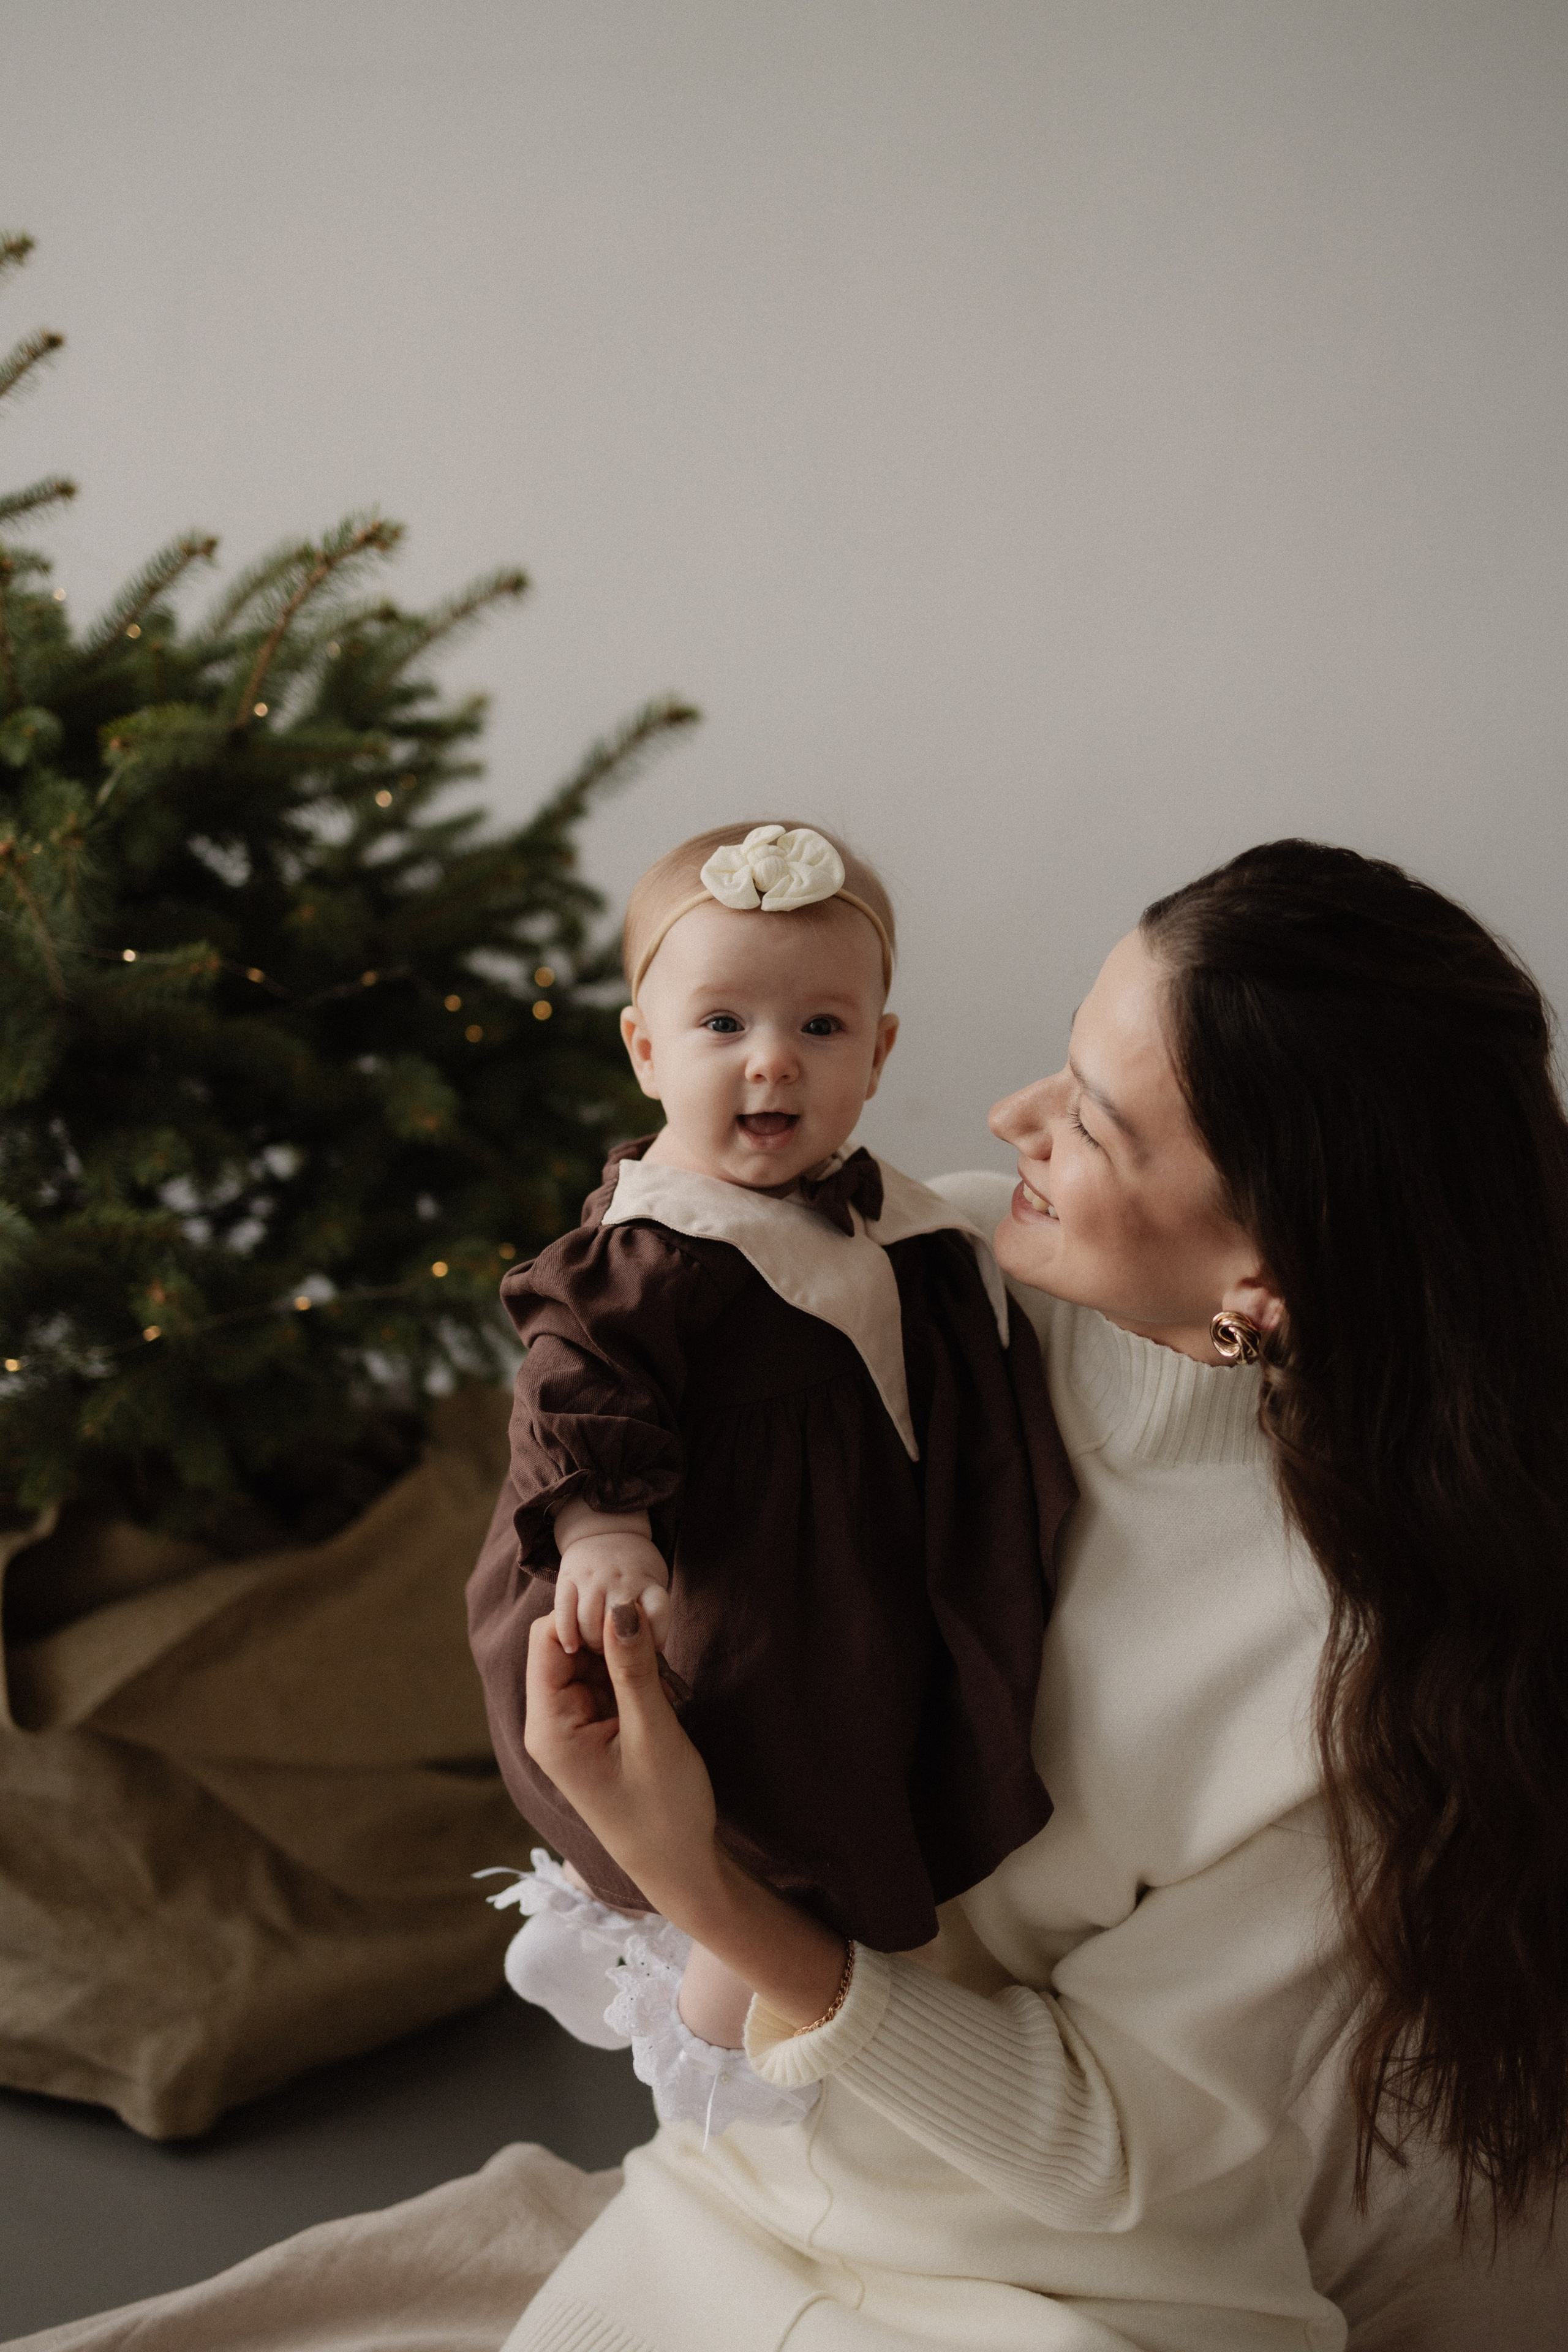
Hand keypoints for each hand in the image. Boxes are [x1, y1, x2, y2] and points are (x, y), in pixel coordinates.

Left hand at [523, 1602, 847, 2027]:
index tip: (637, 1621)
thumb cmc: (664, 1810)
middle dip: (614, 1638)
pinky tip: (667, 1695)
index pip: (549, 1638)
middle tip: (663, 1655)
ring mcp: (573, 1727)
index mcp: (549, 1727)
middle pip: (569, 1645)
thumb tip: (621, 1605)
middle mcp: (551, 1723)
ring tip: (669, 1685)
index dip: (588, 1618)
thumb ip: (634, 1667)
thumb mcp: (653, 1733)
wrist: (679, 1867)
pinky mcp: (596, 1731)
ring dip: (631, 1658)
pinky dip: (637, 1677)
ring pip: (594, 1660)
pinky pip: (609, 1682)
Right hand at [552, 1504, 669, 1653]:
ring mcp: (593, 1577)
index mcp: (648, 1582)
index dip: (656, 1637)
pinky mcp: (568, 1578)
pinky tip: (572, 1648)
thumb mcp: (653, 1586)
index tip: (650, 1650)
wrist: (607, 1530)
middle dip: (616, 1649)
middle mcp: (621, 1579)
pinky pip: (564, 1611)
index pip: (657, 1612)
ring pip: (589, 1622)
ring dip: (593, 1643)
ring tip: (598, 1647)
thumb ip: (653, 1617)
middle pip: (618, 1625)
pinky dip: (567, 1633)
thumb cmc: (635, 1572)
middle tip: (616, 1654)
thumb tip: (654, 1656)